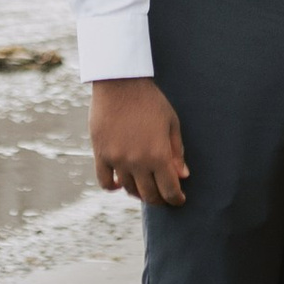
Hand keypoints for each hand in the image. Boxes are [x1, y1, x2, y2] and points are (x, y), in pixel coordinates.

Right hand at [91, 77, 187, 205]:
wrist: (120, 83)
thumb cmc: (150, 100)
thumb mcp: (171, 122)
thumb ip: (177, 151)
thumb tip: (183, 176)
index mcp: (158, 155)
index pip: (170, 190)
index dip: (176, 199)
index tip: (179, 199)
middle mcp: (137, 162)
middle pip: (149, 195)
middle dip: (160, 199)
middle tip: (164, 196)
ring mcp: (117, 160)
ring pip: (129, 189)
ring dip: (139, 192)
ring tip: (145, 187)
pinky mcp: (101, 154)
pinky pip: (104, 181)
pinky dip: (113, 187)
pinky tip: (120, 183)